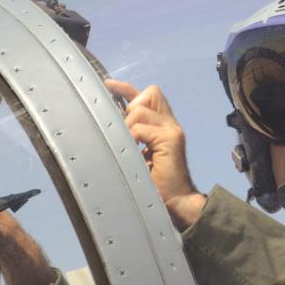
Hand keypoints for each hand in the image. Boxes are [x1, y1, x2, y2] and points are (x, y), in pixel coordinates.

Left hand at [105, 80, 205, 230]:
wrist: (177, 200)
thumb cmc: (157, 182)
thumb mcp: (140, 154)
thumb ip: (133, 137)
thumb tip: (111, 125)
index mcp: (164, 125)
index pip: (148, 95)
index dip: (127, 88)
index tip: (108, 85)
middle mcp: (171, 124)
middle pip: (150, 93)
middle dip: (131, 108)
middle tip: (130, 134)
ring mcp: (172, 130)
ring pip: (139, 110)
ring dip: (128, 127)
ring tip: (132, 147)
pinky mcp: (171, 139)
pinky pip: (140, 129)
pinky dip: (132, 139)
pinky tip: (136, 154)